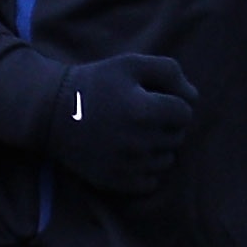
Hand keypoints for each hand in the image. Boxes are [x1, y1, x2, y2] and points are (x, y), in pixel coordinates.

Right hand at [50, 52, 197, 193]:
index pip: (186, 111)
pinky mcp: (117, 183)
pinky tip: (129, 153)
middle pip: (178, 136)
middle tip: (141, 115)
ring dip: (158, 147)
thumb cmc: (95, 83)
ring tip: (134, 133)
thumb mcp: (131, 64)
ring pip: (167, 160)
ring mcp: (128, 166)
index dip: (172, 102)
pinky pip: (151, 182)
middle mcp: (139, 142)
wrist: (52, 113)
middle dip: (166, 124)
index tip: (153, 98)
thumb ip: (169, 72)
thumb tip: (194, 97)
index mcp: (145, 110)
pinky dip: (146, 169)